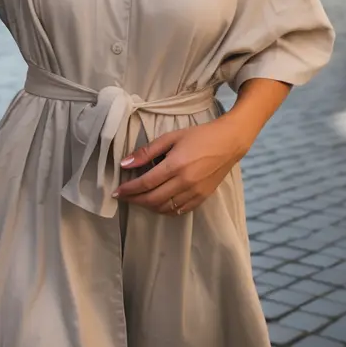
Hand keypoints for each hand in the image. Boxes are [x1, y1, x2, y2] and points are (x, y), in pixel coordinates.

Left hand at [113, 114, 246, 215]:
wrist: (229, 142)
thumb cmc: (199, 136)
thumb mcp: (171, 137)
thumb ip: (147, 151)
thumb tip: (125, 163)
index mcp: (175, 165)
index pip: (146, 183)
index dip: (129, 189)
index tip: (116, 192)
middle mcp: (185, 182)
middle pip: (153, 199)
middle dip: (135, 200)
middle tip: (124, 197)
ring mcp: (195, 192)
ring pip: (165, 208)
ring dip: (149, 206)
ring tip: (139, 199)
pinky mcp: (202, 197)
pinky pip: (179, 211)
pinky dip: (165, 210)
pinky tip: (158, 203)